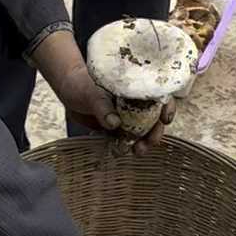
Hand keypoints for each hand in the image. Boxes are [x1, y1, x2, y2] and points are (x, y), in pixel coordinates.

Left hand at [31, 30, 175, 155]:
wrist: (68, 92)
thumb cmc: (81, 84)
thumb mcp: (91, 92)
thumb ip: (102, 106)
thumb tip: (114, 123)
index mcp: (135, 86)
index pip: (159, 94)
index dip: (167, 106)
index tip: (165, 119)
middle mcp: (136, 100)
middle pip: (155, 116)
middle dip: (156, 131)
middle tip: (150, 142)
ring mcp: (129, 114)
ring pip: (145, 129)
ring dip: (145, 141)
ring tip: (138, 151)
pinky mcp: (119, 126)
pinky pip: (130, 137)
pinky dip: (131, 145)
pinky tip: (126, 151)